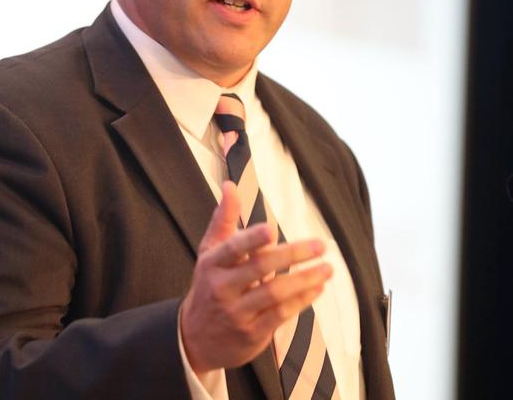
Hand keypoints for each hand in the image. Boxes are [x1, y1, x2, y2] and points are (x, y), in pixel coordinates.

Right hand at [180, 181, 331, 373]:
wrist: (195, 338)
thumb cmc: (208, 285)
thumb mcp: (209, 251)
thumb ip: (223, 218)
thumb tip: (230, 185)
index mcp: (211, 263)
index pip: (231, 248)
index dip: (250, 239)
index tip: (270, 229)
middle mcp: (222, 288)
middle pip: (260, 268)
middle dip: (292, 255)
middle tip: (320, 245)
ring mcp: (237, 313)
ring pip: (275, 293)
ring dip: (304, 279)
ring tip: (328, 268)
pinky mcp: (252, 334)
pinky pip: (281, 315)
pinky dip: (302, 301)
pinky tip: (317, 288)